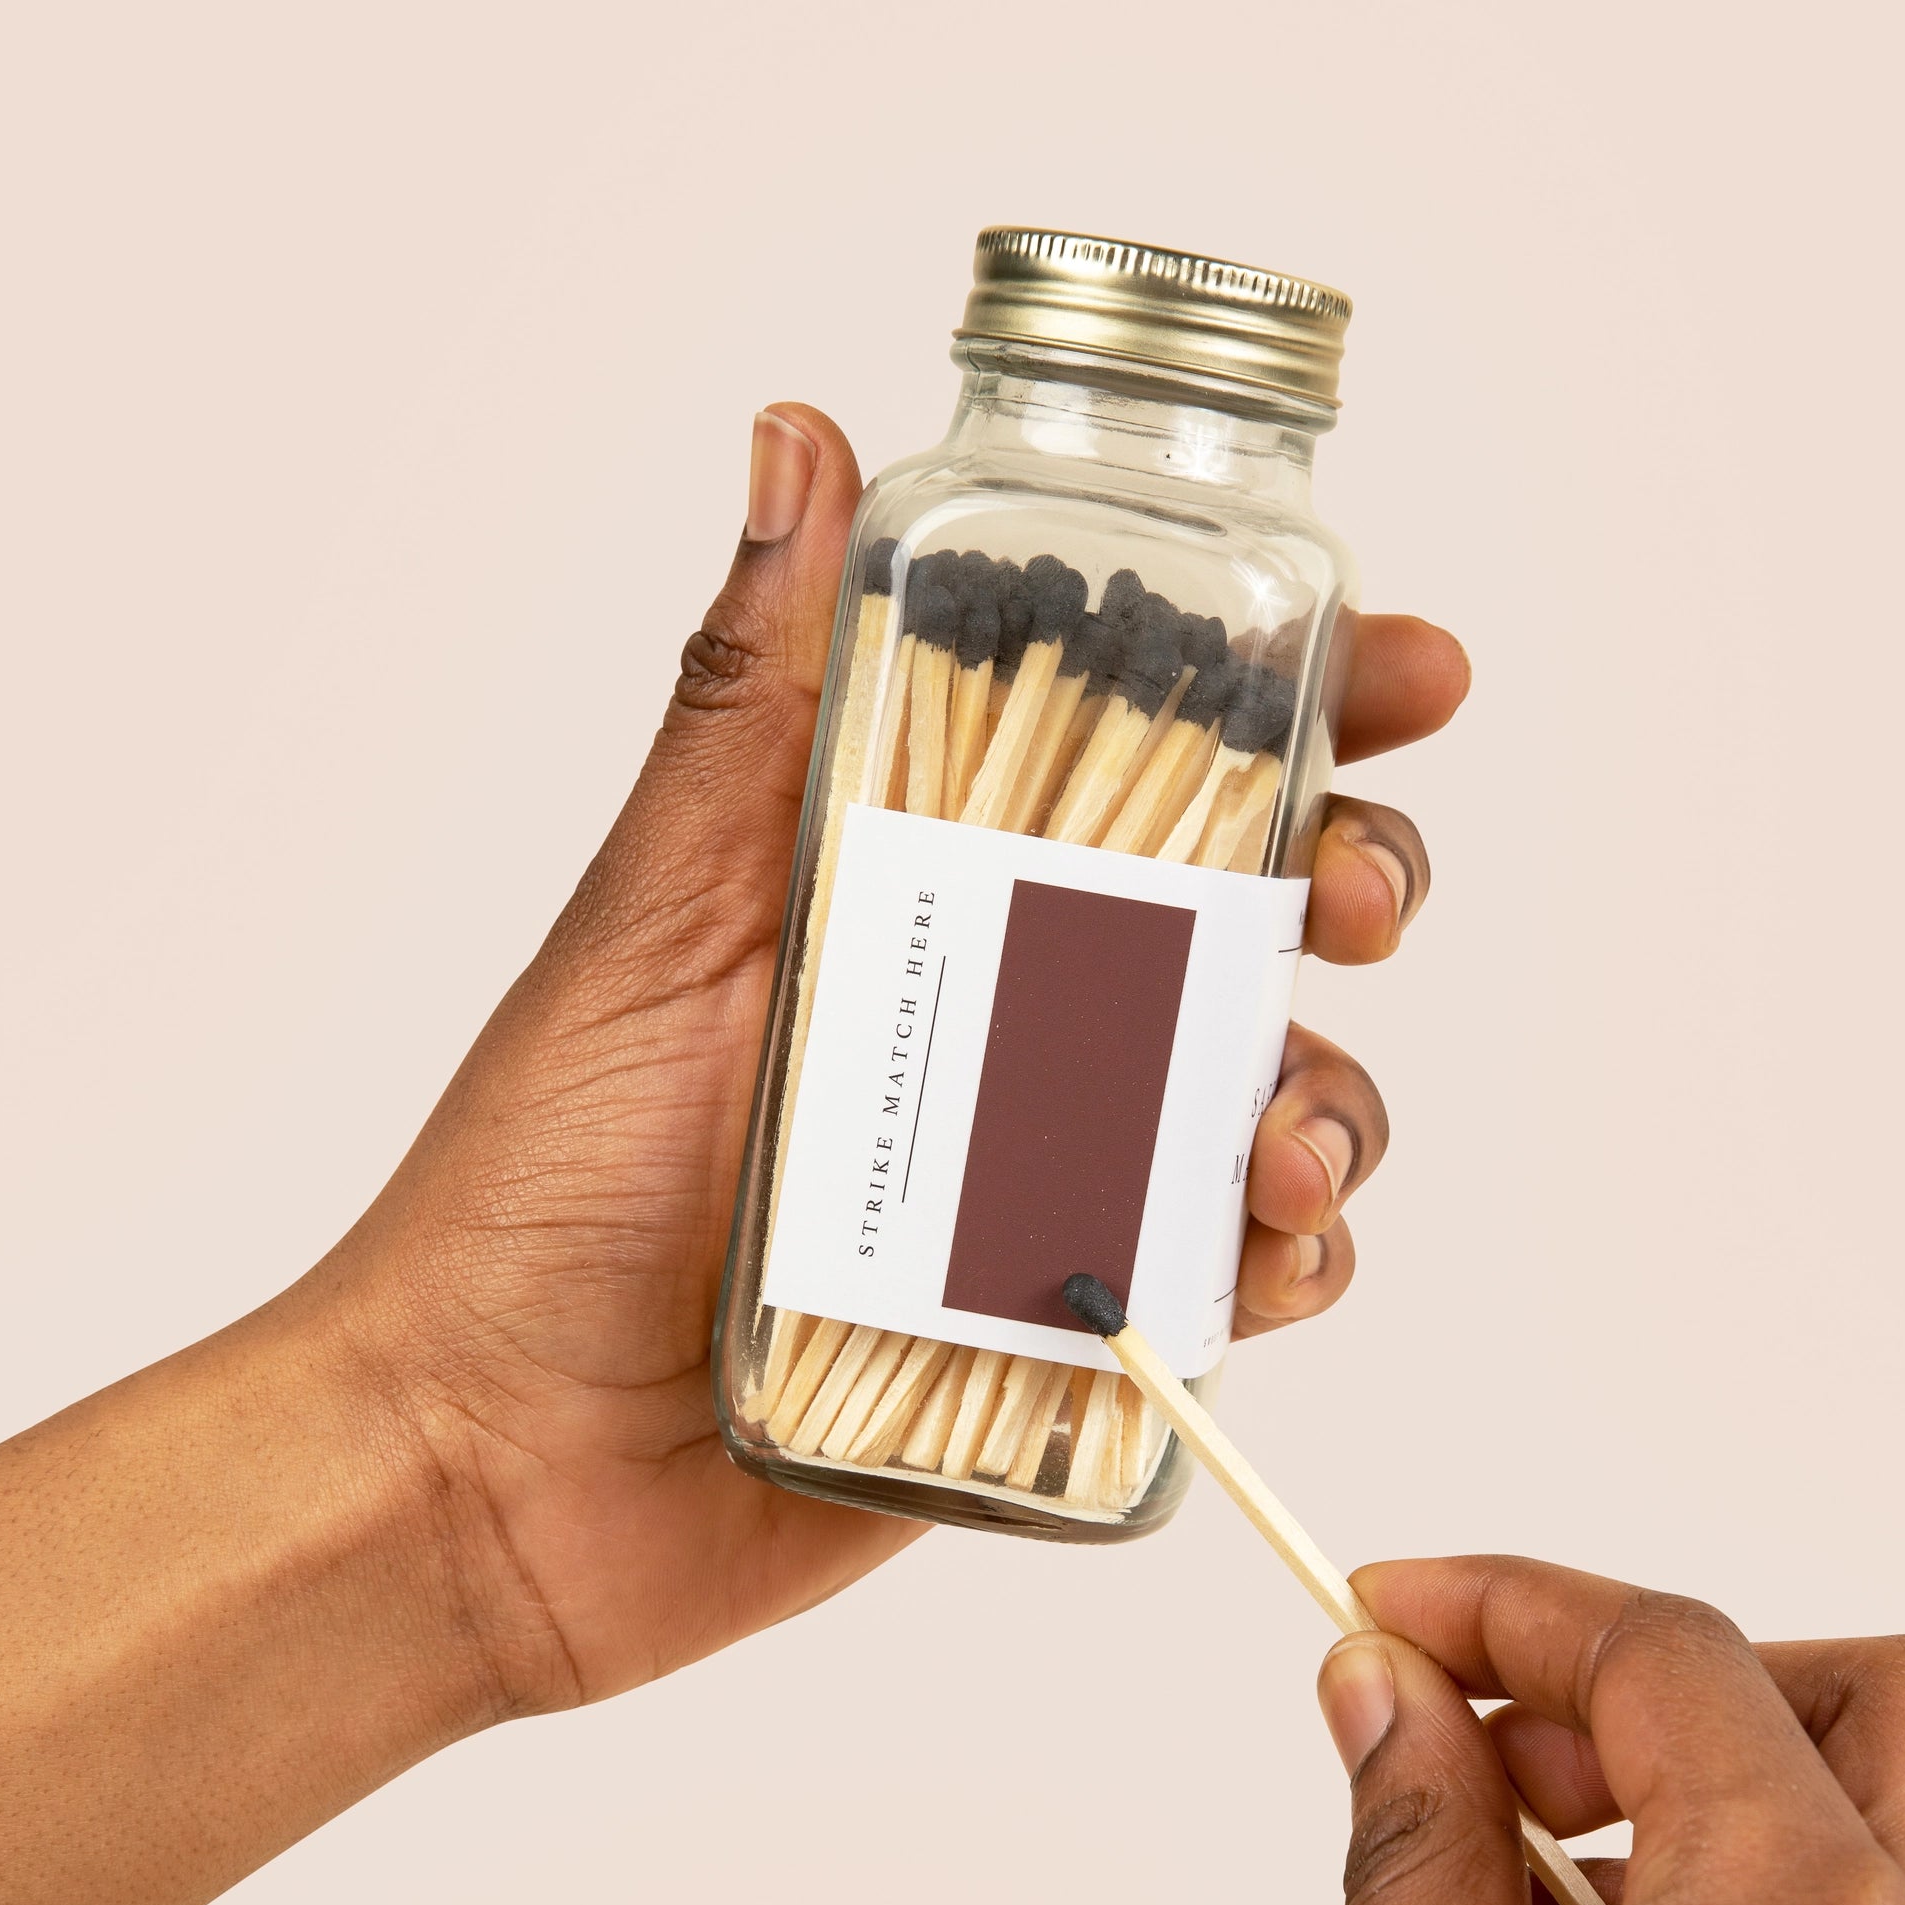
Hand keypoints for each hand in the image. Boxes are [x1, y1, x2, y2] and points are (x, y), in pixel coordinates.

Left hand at [282, 403, 1470, 1713]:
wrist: (502, 1469)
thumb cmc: (545, 1178)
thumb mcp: (657, 917)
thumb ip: (755, 701)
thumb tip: (799, 436)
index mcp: (928, 888)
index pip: (1143, 764)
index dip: (1296, 705)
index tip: (1401, 671)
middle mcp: (1012, 1016)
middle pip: (1254, 920)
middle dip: (1354, 888)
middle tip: (1353, 901)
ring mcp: (1051, 1173)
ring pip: (1272, 1097)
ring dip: (1332, 1101)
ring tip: (1284, 1147)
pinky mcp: (1070, 1324)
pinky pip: (1234, 1280)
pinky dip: (1284, 1265)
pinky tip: (1264, 1263)